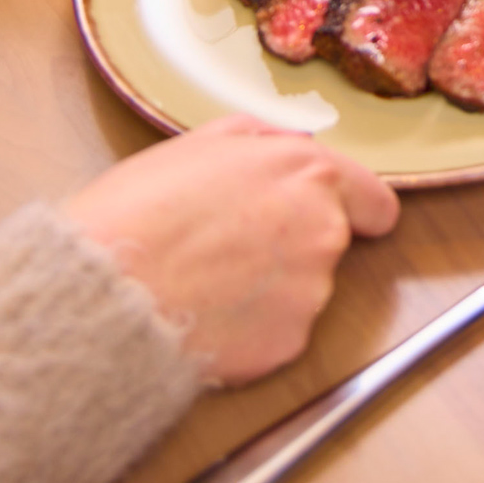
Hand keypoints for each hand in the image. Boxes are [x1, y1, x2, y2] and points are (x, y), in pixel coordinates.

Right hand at [64, 115, 399, 384]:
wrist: (108, 291)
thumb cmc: (138, 212)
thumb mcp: (197, 144)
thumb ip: (259, 139)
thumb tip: (288, 145)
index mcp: (307, 174)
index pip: (374, 201)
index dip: (358, 211)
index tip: (348, 221)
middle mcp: (323, 231)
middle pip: (330, 245)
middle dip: (292, 247)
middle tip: (229, 248)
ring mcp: (311, 292)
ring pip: (301, 291)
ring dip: (268, 290)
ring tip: (204, 282)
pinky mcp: (289, 343)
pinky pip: (278, 334)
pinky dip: (251, 331)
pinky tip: (205, 316)